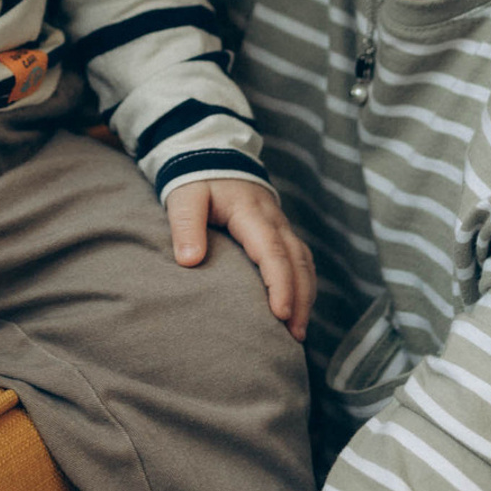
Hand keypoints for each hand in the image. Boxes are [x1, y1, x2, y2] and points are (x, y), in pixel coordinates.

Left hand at [166, 178, 315, 339]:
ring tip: (298, 332)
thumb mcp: (184, 196)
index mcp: (251, 212)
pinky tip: (298, 309)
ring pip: (305, 262)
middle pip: (298, 261)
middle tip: (295, 335)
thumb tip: (190, 261)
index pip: (272, 251)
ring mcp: (280, 225)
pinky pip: (300, 259)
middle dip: (301, 299)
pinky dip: (304, 285)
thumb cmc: (197, 179)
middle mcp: (274, 219)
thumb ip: (186, 226)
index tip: (281, 314)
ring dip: (306, 295)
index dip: (280, 284)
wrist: (211, 155)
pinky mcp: (279, 232)